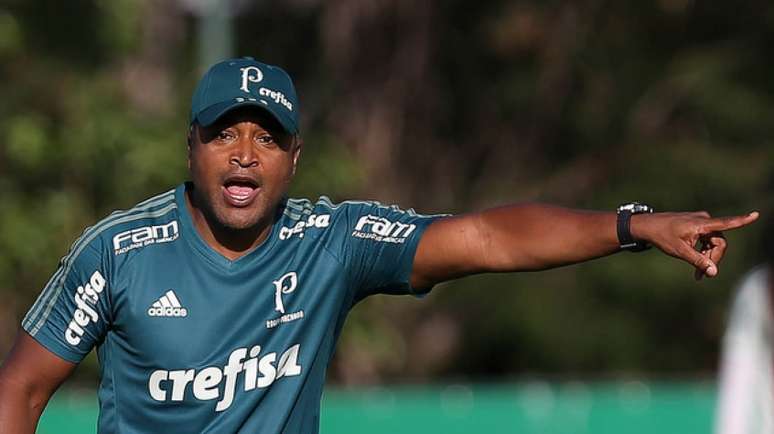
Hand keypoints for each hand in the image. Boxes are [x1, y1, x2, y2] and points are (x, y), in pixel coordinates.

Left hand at [631, 211, 758, 278]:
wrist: (648, 226)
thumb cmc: (662, 236)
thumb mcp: (680, 251)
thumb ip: (698, 261)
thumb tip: (714, 272)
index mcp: (701, 224)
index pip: (725, 223)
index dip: (742, 220)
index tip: (756, 215)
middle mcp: (704, 220)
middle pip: (719, 243)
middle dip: (713, 259)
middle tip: (702, 276)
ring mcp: (701, 222)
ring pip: (713, 243)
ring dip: (708, 258)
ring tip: (698, 274)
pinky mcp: (697, 226)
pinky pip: (707, 240)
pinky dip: (703, 252)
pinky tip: (696, 264)